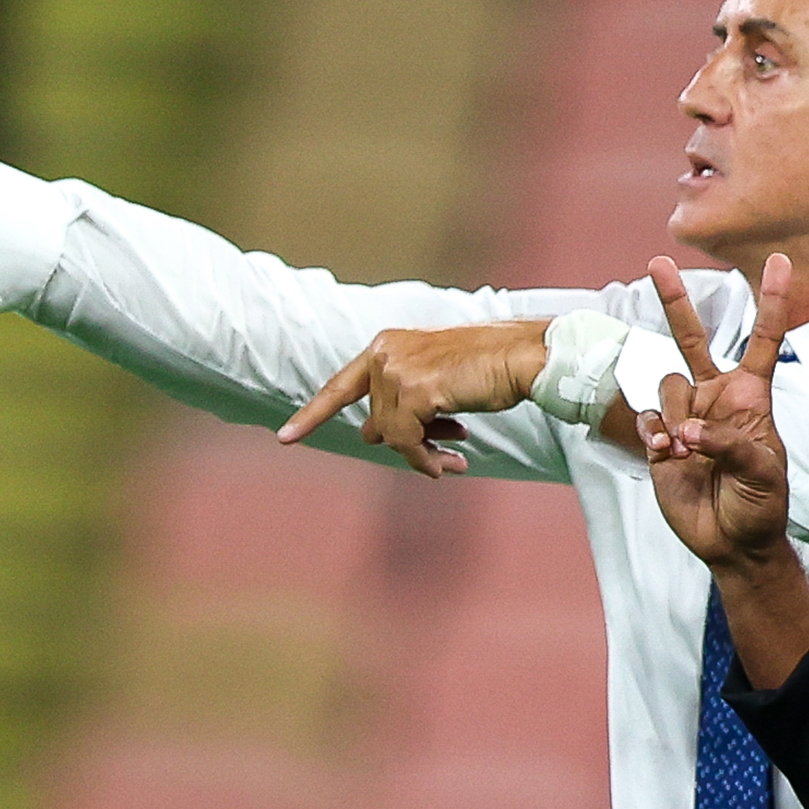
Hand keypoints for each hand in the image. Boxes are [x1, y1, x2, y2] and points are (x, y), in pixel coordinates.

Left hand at [275, 319, 550, 476]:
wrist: (522, 356)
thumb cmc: (488, 368)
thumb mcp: (434, 383)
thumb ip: (400, 404)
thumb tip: (372, 436)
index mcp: (385, 345)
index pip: (341, 387)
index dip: (313, 414)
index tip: (286, 439)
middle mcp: (383, 353)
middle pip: (376, 421)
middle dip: (408, 444)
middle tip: (444, 459)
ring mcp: (395, 370)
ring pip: (392, 436)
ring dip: (423, 456)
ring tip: (453, 462)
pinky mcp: (412, 389)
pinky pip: (406, 442)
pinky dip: (427, 459)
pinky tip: (453, 461)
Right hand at [640, 253, 792, 567]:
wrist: (733, 542)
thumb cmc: (761, 504)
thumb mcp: (763, 473)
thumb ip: (728, 443)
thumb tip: (685, 428)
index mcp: (752, 397)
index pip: (764, 339)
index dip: (773, 301)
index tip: (782, 261)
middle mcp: (716, 398)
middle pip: (693, 338)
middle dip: (674, 300)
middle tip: (657, 262)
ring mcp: (685, 417)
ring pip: (667, 384)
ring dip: (675, 414)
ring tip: (689, 452)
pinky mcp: (660, 440)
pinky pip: (649, 419)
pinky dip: (654, 433)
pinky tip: (668, 455)